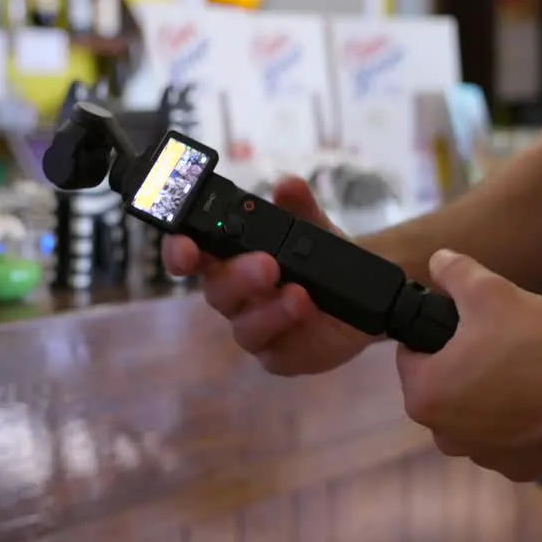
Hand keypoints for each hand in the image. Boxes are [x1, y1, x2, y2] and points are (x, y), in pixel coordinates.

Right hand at [163, 177, 374, 375]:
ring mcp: (254, 328)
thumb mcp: (315, 227)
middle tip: (267, 264)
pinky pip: (274, 353)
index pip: (192, 255)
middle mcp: (235, 296)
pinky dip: (289, 331)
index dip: (180, 251)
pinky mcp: (278, 356)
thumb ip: (299, 208)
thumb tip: (288, 185)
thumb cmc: (320, 260)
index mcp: (230, 259)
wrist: (362, 297)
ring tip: (298, 294)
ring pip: (244, 326)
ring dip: (269, 310)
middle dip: (238, 276)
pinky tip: (306, 313)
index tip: (185, 246)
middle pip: (218, 291)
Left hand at [395, 250, 541, 480]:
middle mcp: (446, 437)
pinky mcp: (520, 470)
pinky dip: (518, 419)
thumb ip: (454, 272)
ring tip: (528, 366)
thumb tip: (437, 259)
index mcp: (427, 397)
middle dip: (463, 365)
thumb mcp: (492, 291)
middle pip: (442, 388)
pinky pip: (506, 436)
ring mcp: (484, 459)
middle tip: (503, 341)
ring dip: (489, 394)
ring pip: (474, 413)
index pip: (411, 356)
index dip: (436, 333)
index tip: (468, 324)